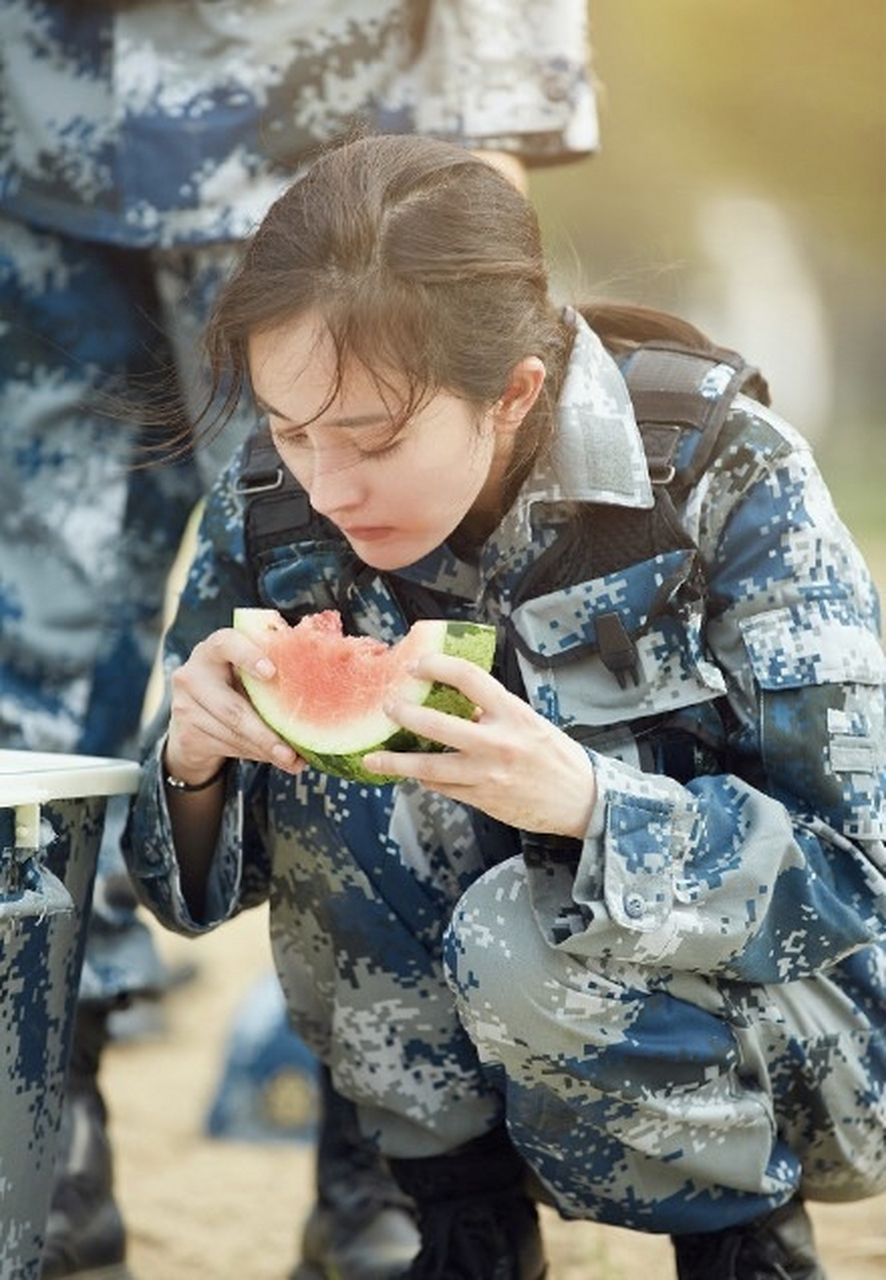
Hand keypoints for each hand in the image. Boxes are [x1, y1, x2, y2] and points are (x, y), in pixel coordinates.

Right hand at [163, 617, 301, 784]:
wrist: (192, 715)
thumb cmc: (233, 682)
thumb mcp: (245, 669)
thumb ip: (271, 668)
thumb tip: (324, 680)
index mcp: (213, 649)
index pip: (226, 644)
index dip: (248, 656)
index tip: (271, 672)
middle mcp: (193, 674)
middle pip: (233, 709)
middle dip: (266, 734)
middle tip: (291, 751)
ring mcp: (185, 706)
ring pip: (233, 733)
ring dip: (266, 749)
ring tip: (292, 760)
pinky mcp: (187, 733)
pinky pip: (228, 747)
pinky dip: (255, 754)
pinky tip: (274, 758)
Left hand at [362, 653, 596, 838]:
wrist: (580, 800)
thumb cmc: (556, 756)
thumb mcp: (529, 722)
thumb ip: (494, 711)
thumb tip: (455, 700)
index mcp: (513, 713)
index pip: (469, 678)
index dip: (437, 665)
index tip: (416, 665)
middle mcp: (498, 743)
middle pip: (438, 724)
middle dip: (405, 715)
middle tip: (388, 707)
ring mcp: (487, 774)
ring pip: (430, 766)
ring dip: (397, 761)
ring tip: (373, 757)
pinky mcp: (482, 799)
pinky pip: (442, 787)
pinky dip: (424, 779)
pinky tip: (411, 773)